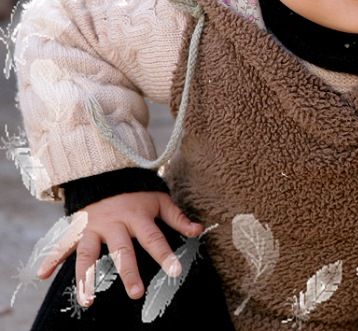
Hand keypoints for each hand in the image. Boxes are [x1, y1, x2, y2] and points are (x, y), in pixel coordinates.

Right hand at [36, 191, 202, 306]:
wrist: (108, 172)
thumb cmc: (138, 191)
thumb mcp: (160, 199)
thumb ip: (178, 217)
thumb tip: (199, 231)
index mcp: (138, 217)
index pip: (154, 238)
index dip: (165, 255)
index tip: (174, 272)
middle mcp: (115, 224)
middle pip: (122, 251)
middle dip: (128, 272)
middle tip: (136, 293)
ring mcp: (94, 227)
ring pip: (89, 254)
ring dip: (87, 277)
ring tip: (88, 301)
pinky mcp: (78, 229)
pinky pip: (62, 244)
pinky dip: (51, 258)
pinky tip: (42, 274)